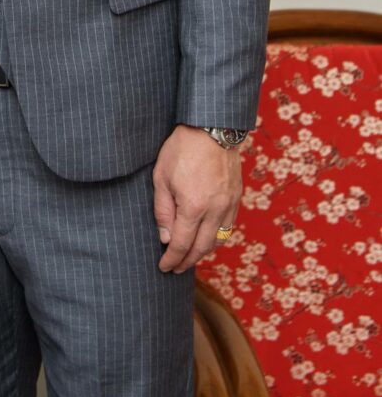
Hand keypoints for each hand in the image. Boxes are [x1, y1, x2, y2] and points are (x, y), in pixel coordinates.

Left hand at [153, 124, 241, 273]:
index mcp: (194, 206)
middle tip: (175, 268)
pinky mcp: (236, 197)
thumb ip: (163, 210)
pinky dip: (217, 238)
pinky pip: (228, 227)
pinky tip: (207, 238)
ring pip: (218, 240)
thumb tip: (165, 237)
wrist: (211, 128)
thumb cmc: (181, 149)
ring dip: (203, 253)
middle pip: (202, 248)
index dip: (171, 258)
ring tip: (190, 256)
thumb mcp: (161, 177)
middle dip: (187, 261)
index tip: (163, 267)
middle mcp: (215, 210)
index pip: (181, 244)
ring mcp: (229, 205)